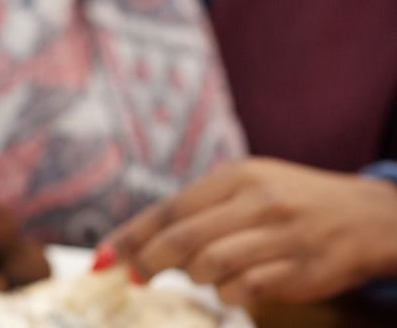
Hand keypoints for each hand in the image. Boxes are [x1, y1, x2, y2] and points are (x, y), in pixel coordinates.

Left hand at [99, 157, 396, 304]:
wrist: (367, 216)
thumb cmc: (290, 202)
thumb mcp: (247, 188)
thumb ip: (198, 212)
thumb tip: (138, 245)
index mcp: (238, 176)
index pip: (169, 209)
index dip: (131, 237)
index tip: (102, 260)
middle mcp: (258, 201)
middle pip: (182, 239)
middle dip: (149, 262)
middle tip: (137, 277)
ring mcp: (282, 236)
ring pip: (210, 268)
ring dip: (197, 278)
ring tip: (207, 273)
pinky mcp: (302, 270)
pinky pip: (245, 290)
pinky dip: (231, 293)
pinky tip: (240, 284)